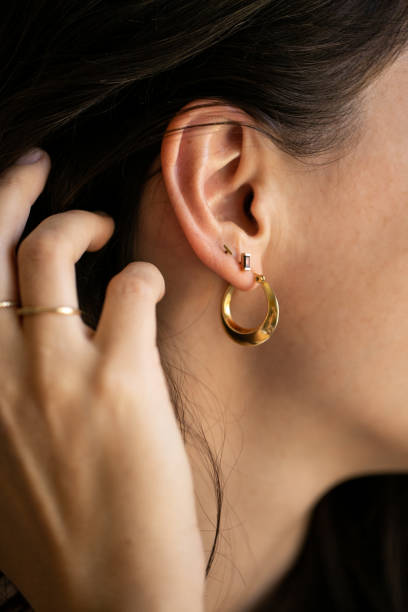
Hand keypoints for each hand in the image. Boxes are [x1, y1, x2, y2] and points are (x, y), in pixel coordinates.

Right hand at [0, 150, 205, 611]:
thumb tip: (12, 334)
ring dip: (82, 224)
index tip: (5, 193)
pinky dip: (140, 278)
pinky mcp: (120, 380)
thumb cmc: (55, 531)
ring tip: (103, 230)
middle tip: (39, 166)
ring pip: (53, 250)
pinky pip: (129, 291)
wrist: (106, 595)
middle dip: (12, 187)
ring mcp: (54, 370)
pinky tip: (147, 292)